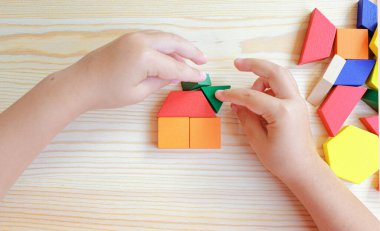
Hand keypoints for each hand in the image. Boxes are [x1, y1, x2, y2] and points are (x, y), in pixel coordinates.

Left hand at [55, 30, 206, 109]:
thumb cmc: (106, 92)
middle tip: (203, 60)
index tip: (201, 77)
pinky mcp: (128, 38)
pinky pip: (154, 38)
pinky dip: (166, 46)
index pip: (175, 66)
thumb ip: (160, 81)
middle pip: (174, 43)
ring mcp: (133, 37)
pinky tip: (171, 56)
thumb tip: (174, 75)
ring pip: (165, 37)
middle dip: (191, 51)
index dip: (190, 73)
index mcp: (144, 56)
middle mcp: (141, 41)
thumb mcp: (138, 92)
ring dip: (179, 47)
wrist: (80, 84)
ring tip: (191, 57)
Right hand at [216, 58, 317, 179]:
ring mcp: (298, 102)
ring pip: (281, 76)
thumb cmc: (281, 160)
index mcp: (282, 112)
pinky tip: (259, 99)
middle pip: (274, 72)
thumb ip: (246, 118)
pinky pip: (283, 86)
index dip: (233, 94)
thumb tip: (236, 104)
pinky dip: (270, 85)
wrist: (303, 169)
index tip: (220, 94)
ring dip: (263, 77)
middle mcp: (293, 102)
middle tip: (237, 63)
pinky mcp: (297, 104)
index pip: (252, 96)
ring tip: (249, 94)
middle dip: (254, 64)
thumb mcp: (257, 141)